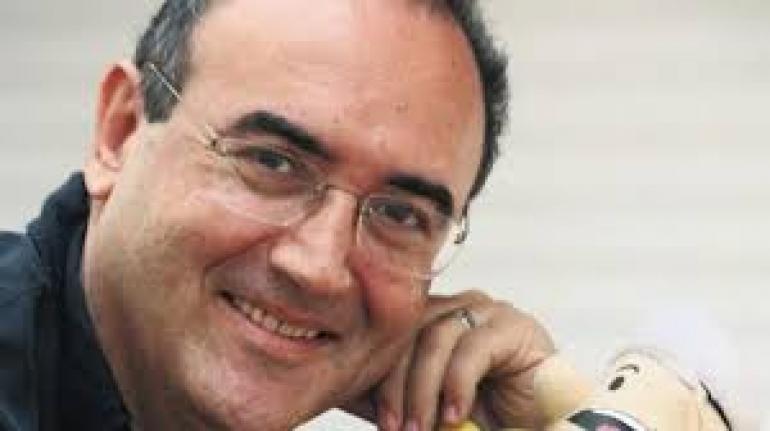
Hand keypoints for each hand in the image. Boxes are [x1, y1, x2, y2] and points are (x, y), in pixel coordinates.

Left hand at [371, 290, 555, 429]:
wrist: (543, 424)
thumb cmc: (490, 415)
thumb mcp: (431, 407)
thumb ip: (398, 396)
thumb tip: (346, 393)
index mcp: (434, 320)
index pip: (392, 334)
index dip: (376, 373)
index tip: (371, 414)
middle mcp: (457, 308)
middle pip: (409, 332)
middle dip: (395, 386)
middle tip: (395, 428)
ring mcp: (485, 311)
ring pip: (435, 337)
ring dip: (423, 390)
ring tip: (422, 428)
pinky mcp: (512, 325)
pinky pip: (472, 348)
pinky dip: (457, 384)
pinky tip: (455, 414)